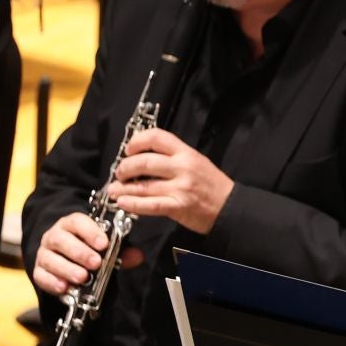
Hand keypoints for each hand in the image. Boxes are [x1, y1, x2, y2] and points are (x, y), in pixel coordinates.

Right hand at [33, 211, 141, 297]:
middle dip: (79, 252)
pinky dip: (52, 282)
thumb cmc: (90, 249)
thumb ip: (121, 251)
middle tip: (95, 263)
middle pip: (62, 240)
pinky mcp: (39, 271)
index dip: (90, 232)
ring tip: (82, 277)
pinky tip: (65, 288)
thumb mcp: (106, 248)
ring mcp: (45, 253)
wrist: (67, 260)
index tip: (103, 244)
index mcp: (72, 225)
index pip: (77, 222)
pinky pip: (41, 275)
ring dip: (67, 268)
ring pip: (50, 258)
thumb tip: (137, 256)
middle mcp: (55, 236)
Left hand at [107, 128, 233, 234]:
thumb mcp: (197, 162)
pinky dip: (133, 204)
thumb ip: (173, 158)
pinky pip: (151, 205)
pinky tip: (123, 203)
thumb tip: (143, 158)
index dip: (137, 142)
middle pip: (144, 161)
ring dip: (123, 188)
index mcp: (186, 153)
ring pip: (143, 185)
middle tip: (120, 174)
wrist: (230, 207)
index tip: (128, 150)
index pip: (156, 137)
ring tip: (114, 190)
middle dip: (125, 168)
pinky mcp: (178, 206)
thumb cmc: (212, 185)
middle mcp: (182, 167)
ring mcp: (180, 187)